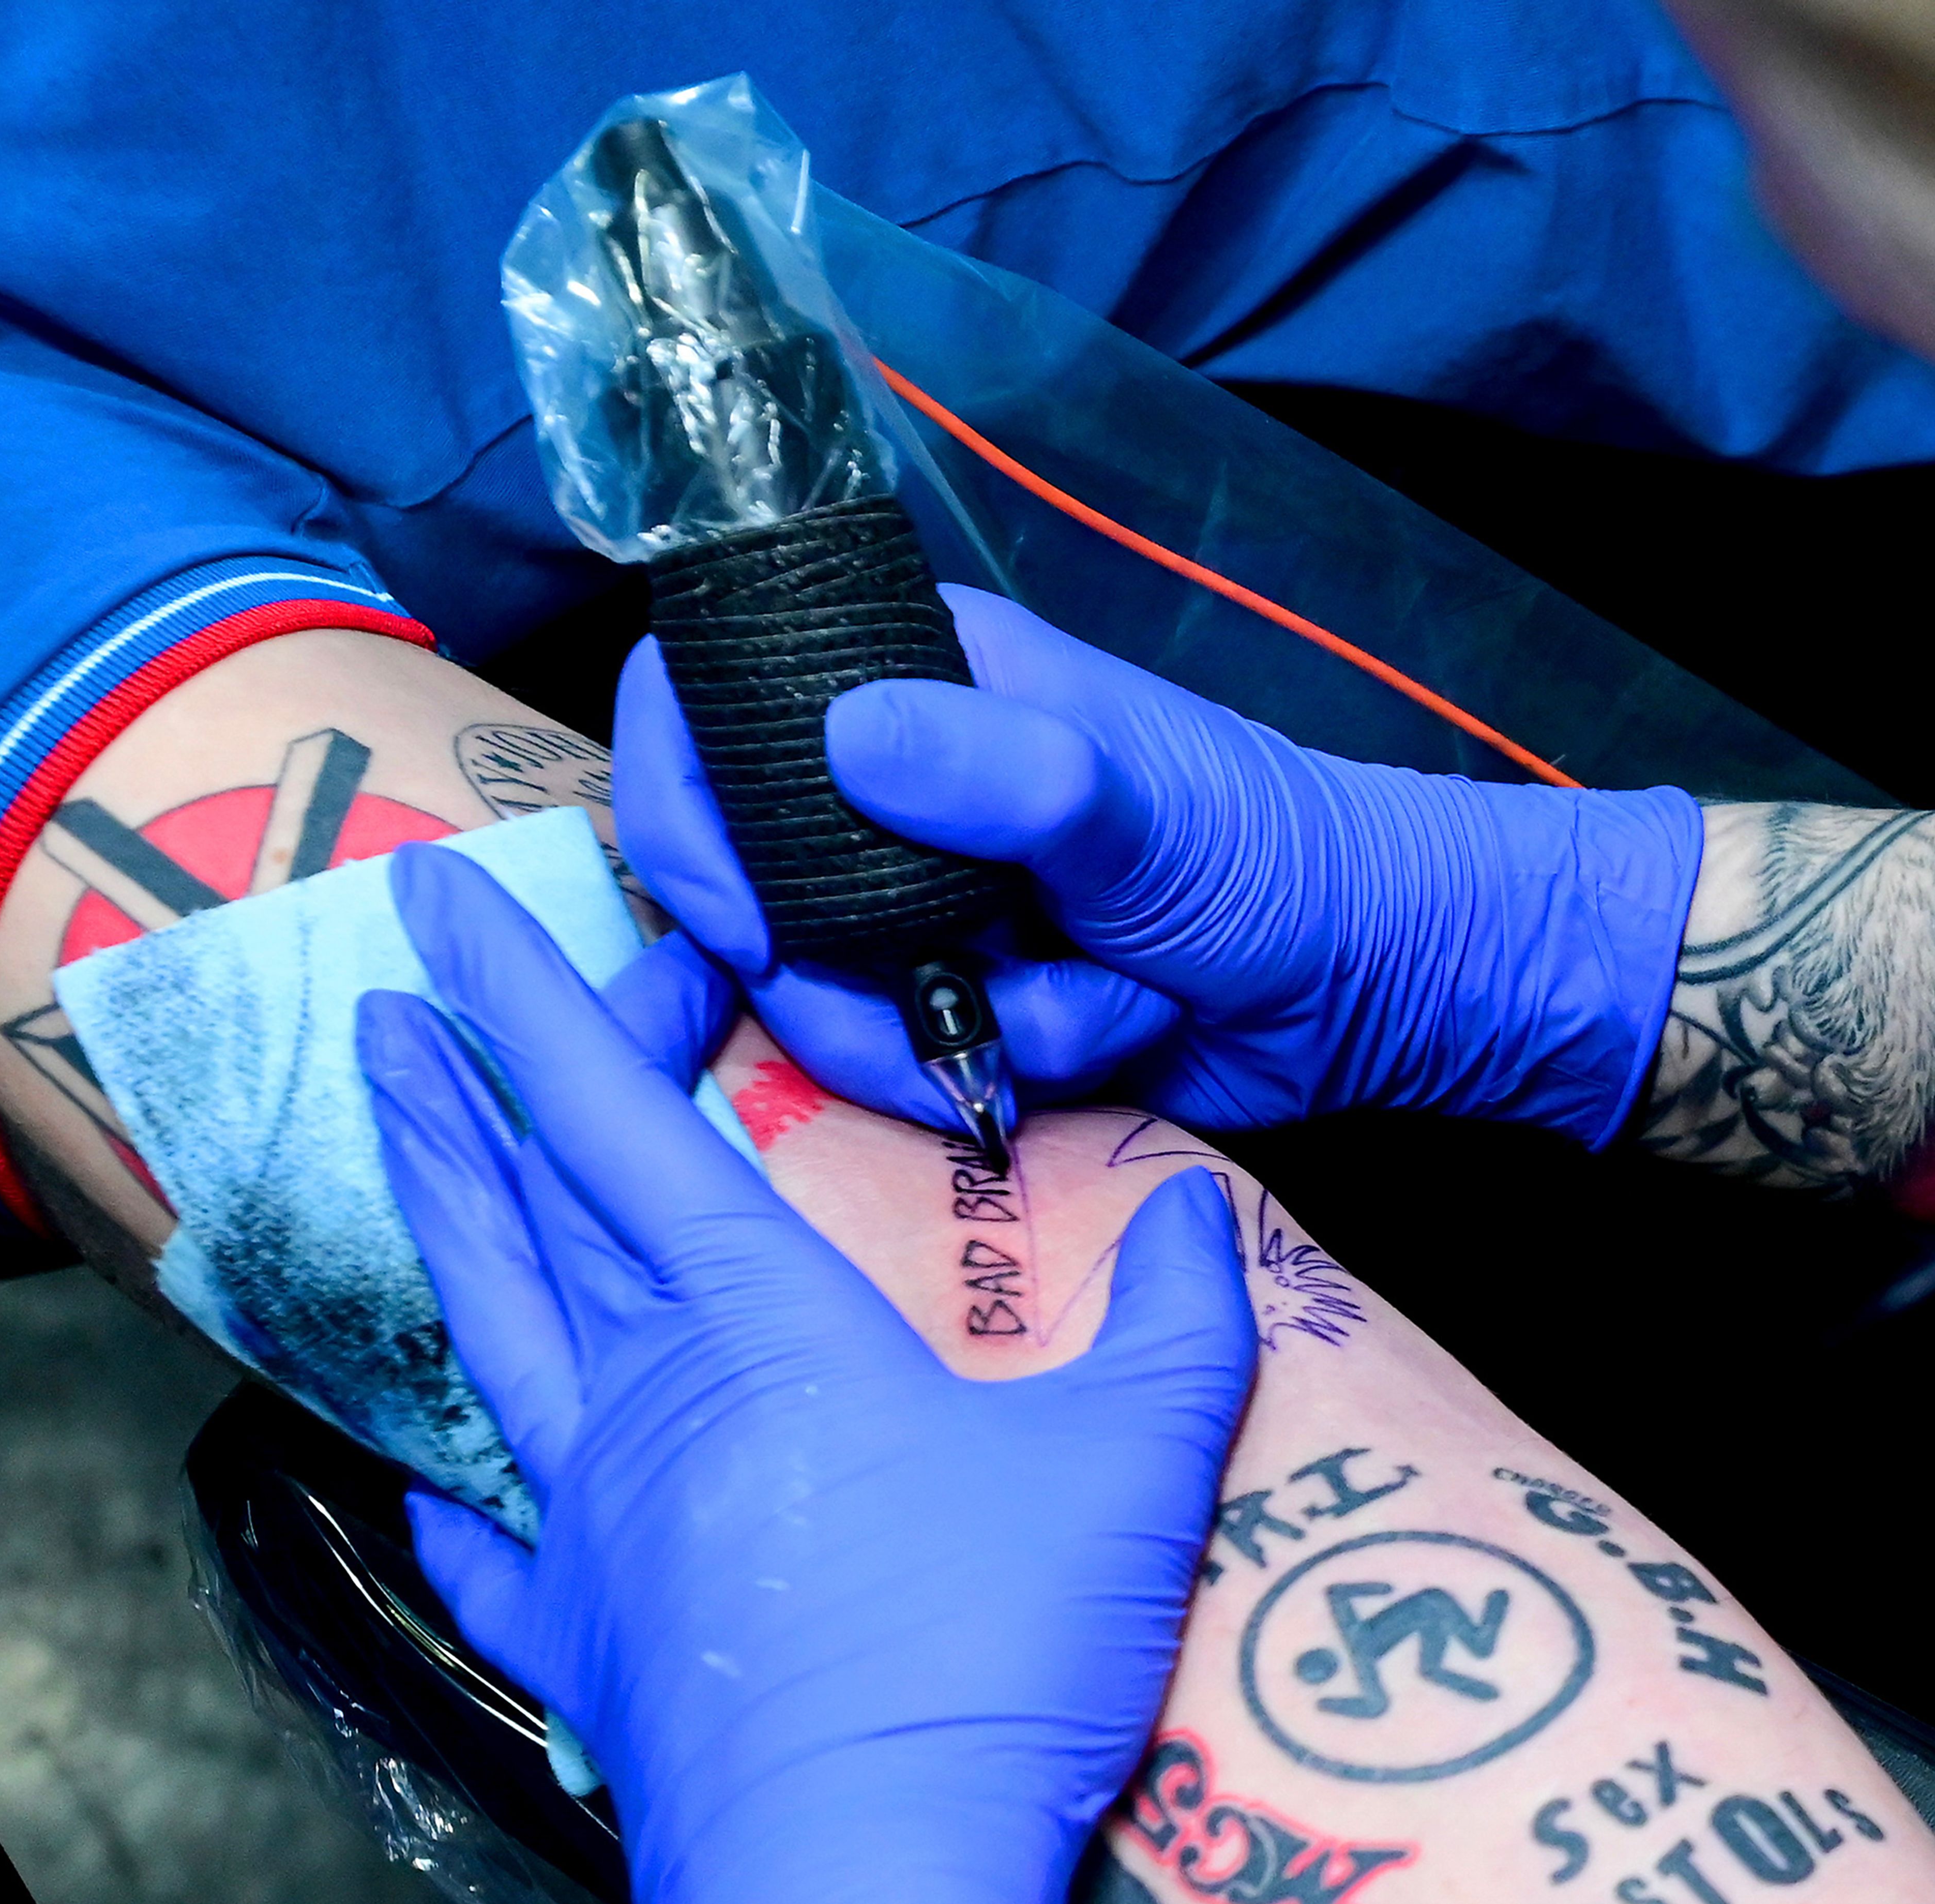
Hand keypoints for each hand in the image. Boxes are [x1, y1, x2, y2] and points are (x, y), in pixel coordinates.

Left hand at [358, 842, 1256, 1903]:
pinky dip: (454, 1492)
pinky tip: (434, 1480)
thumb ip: (1176, 1328)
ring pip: (488, 1337)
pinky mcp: (585, 1652)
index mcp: (755, 1330)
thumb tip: (1204, 1217)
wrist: (867, 1896)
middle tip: (400, 990)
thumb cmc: (988, 1662)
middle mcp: (642, 1409)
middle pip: (527, 1211)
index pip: (615, 1123)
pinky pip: (488, 1546)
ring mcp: (590, 1535)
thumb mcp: (1133, 1469)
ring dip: (440, 1218)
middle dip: (464, 1086)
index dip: (532, 1000)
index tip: (440, 901)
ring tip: (395, 1131)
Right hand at [614, 586, 1703, 1146]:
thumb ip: (1010, 772)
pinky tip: (1102, 1039)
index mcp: (906, 683)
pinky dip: (999, 1074)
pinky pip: (895, 1069)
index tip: (745, 922)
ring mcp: (908, 912)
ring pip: (817, 1002)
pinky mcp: (949, 1012)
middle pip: (740, 891)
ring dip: (957, 1036)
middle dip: (844, 980)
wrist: (1366, 985)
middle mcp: (880, 795)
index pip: (702, 703)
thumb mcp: (1144, 802)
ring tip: (1092, 1008)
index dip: (683, 811)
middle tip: (960, 1000)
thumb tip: (850, 738)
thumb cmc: (1271, 854)